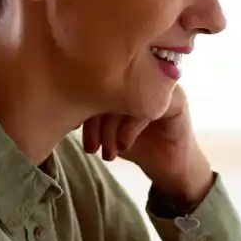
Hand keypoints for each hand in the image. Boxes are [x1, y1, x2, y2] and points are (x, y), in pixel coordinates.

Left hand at [82, 84, 213, 206]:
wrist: (167, 167)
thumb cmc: (134, 144)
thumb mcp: (104, 128)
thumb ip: (89, 113)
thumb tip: (64, 106)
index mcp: (123, 74)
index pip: (96, 78)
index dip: (83, 104)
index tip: (75, 130)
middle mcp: (143, 73)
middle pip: (111, 84)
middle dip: (96, 120)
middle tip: (92, 146)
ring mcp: (161, 84)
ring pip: (129, 95)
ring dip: (112, 127)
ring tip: (107, 151)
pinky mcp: (176, 100)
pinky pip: (150, 105)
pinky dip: (131, 127)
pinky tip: (124, 144)